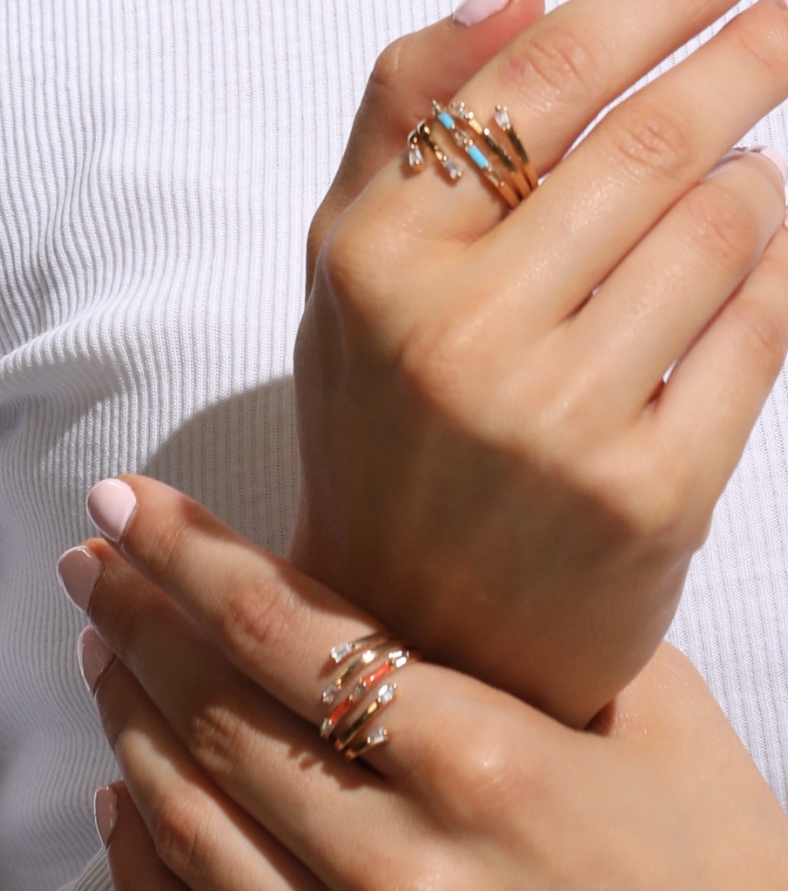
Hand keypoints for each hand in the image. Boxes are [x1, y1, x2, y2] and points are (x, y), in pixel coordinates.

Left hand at [60, 477, 787, 890]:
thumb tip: (429, 556)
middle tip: (91, 566)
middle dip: (133, 621)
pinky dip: (136, 883)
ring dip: (125, 723)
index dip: (184, 553)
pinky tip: (119, 810)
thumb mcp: (656, 720)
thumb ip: (534, 637)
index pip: (284, 630)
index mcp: (490, 768)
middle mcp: (409, 875)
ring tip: (100, 654)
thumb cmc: (720, 877)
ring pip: (187, 828)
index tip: (123, 505)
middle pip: (215, 716)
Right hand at [292, 0, 787, 724]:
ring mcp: (558, 424)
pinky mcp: (650, 497)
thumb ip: (400, 127)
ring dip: (749, 187)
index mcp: (375, 268)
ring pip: (730, 221)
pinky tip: (738, 282)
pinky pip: (765, 324)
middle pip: (657, 138)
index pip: (539, 75)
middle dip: (748, 54)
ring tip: (719, 203)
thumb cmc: (384, 440)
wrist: (416, 626)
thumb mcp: (349, 282)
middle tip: (784, 21)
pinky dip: (772, 278)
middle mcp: (459, 340)